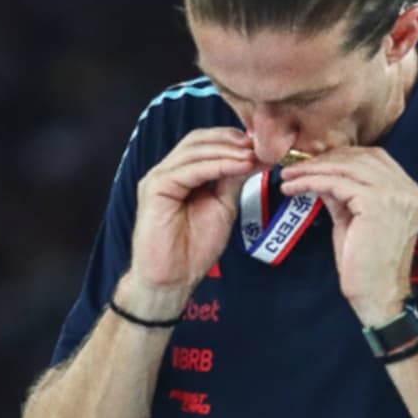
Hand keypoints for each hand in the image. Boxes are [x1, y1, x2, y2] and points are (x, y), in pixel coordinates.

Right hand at [122, 128, 256, 313]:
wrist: (174, 278)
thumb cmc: (194, 247)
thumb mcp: (223, 206)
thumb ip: (232, 179)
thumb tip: (253, 157)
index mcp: (182, 173)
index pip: (206, 142)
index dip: (233, 139)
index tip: (262, 144)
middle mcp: (168, 171)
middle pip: (199, 140)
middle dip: (231, 140)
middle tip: (259, 145)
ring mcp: (159, 177)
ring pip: (195, 151)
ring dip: (228, 151)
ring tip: (253, 156)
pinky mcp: (155, 188)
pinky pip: (190, 170)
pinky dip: (218, 165)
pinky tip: (239, 166)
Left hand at [279, 147, 417, 324]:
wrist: (379, 296)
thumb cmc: (366, 266)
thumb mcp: (353, 220)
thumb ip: (343, 194)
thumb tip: (320, 174)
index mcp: (408, 191)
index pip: (374, 157)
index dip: (342, 156)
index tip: (315, 163)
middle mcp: (407, 188)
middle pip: (360, 157)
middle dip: (324, 159)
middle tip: (295, 167)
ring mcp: (394, 194)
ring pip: (345, 167)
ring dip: (312, 169)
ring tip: (288, 176)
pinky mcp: (376, 203)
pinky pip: (335, 183)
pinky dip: (310, 181)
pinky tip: (293, 187)